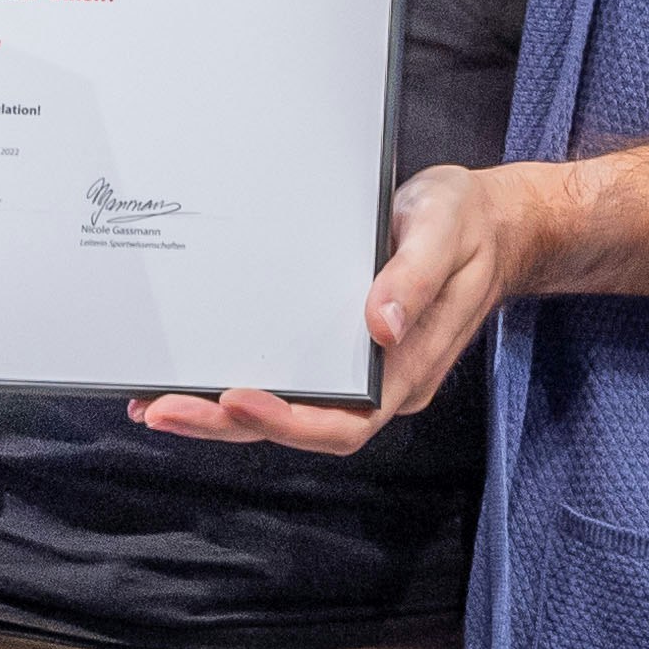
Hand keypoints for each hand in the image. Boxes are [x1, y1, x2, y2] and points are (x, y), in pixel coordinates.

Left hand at [133, 162, 529, 454]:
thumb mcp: (446, 232)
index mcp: (409, 370)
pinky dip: (233, 384)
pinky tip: (188, 375)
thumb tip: (382, 326)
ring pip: (285, 410)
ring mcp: (358, 371)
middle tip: (160, 408)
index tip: (233, 398)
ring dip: (219, 414)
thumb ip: (416, 276)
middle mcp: (381, 383)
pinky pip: (286, 379)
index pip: (344, 421)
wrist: (493, 222)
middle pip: (300, 426)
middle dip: (227, 423)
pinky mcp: (339, 351)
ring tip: (154, 402)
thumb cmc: (469, 223)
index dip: (286, 420)